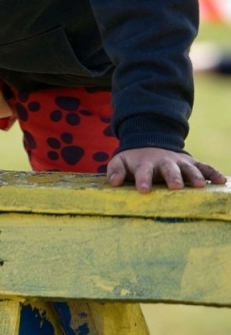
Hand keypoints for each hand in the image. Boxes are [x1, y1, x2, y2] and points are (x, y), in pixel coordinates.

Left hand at [106, 147, 226, 192]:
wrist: (150, 144)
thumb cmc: (134, 161)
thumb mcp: (120, 162)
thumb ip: (115, 171)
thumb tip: (113, 182)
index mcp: (145, 163)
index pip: (143, 171)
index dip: (143, 180)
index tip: (143, 190)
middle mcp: (164, 162)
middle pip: (169, 169)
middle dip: (173, 177)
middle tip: (176, 186)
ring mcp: (180, 162)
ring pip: (189, 168)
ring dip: (194, 176)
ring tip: (201, 186)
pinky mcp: (192, 163)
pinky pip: (204, 167)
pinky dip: (213, 172)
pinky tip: (222, 181)